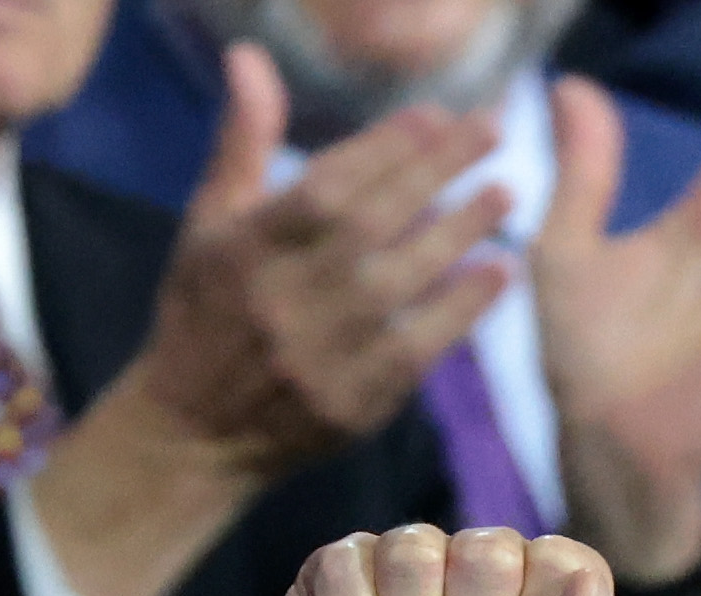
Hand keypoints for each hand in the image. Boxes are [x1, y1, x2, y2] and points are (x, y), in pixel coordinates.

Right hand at [132, 46, 507, 477]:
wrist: (194, 432)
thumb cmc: (206, 311)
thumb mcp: (209, 224)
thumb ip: (242, 143)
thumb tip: (253, 58)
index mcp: (244, 248)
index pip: (323, 187)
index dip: (381, 149)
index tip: (434, 116)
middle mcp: (282, 298)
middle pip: (369, 225)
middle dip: (435, 172)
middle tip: (492, 133)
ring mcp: (320, 355)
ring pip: (400, 283)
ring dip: (460, 234)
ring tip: (506, 193)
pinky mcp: (354, 404)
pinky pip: (419, 348)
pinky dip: (462, 309)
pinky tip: (499, 273)